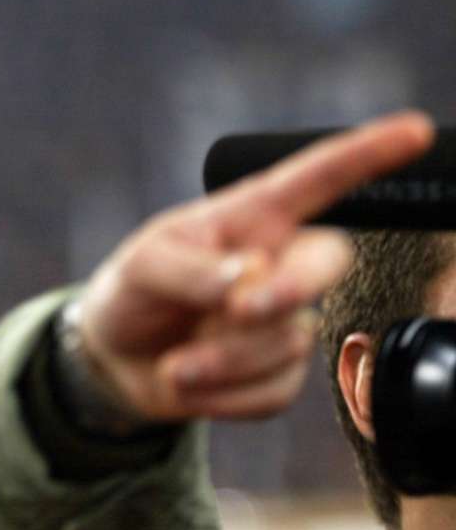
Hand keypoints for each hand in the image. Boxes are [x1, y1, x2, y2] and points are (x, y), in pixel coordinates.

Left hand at [76, 111, 434, 421]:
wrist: (116, 357)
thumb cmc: (136, 290)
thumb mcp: (143, 265)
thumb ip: (190, 268)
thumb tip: (249, 277)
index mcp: (250, 219)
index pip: (315, 180)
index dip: (366, 155)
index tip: (414, 132)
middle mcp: (280, 263)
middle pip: (326, 261)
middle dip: (292, 286)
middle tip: (241, 308)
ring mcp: (284, 321)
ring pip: (283, 341)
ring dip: (220, 360)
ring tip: (173, 363)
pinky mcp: (278, 374)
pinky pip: (270, 392)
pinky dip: (218, 396)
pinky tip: (187, 381)